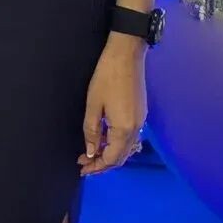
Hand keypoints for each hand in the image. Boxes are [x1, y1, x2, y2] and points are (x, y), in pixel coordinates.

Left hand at [79, 40, 147, 174]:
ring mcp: (141, 121)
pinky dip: (116, 143)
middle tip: (84, 164)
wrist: (126, 55)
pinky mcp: (141, 113)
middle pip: (121, 156)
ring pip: (126, 147)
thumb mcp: (93, 106)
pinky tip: (104, 138)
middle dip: (103, 163)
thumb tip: (91, 153)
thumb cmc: (106, 78)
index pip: (112, 158)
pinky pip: (129, 137)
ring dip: (110, 154)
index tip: (82, 168)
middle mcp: (136, 128)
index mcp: (124, 129)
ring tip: (92, 153)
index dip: (97, 166)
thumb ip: (92, 132)